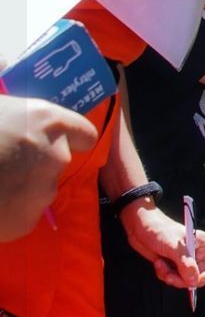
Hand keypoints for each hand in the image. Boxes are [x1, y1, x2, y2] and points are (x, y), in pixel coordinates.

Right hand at [0, 96, 98, 240]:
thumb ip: (13, 110)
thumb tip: (9, 95)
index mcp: (48, 122)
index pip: (84, 134)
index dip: (71, 140)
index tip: (55, 143)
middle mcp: (56, 155)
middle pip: (57, 163)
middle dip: (34, 166)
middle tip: (4, 165)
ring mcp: (43, 191)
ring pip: (38, 192)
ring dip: (20, 191)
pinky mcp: (25, 221)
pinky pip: (22, 218)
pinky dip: (7, 216)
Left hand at [120, 202, 204, 289]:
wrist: (140, 227)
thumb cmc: (160, 229)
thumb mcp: (174, 247)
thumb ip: (186, 265)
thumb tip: (195, 281)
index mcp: (204, 245)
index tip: (196, 279)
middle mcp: (197, 253)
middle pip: (200, 277)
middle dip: (184, 280)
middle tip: (172, 276)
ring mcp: (184, 261)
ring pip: (185, 280)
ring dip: (172, 277)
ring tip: (161, 266)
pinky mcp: (173, 265)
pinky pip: (173, 279)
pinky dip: (164, 275)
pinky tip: (158, 264)